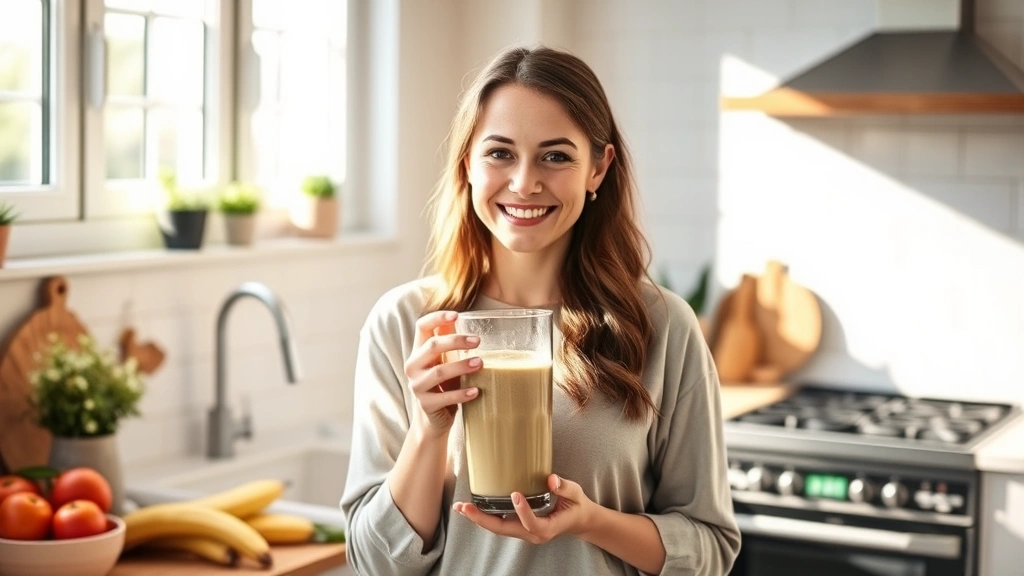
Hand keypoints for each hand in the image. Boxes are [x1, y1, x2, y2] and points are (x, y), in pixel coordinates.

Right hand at [404, 310, 481, 437]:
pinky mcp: (426, 405)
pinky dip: (462, 394)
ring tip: (480, 363)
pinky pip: (445, 397)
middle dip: (456, 341)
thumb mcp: (444, 362)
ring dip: (461, 366)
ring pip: (439, 372)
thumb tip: (465, 318)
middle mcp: (413, 366)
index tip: (456, 315)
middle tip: (477, 340)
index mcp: (418, 352)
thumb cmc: (443, 387)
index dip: (437, 317)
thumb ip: (449, 343)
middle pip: (432, 346)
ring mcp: (417, 386)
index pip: (421, 327)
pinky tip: (476, 391)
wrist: (432, 421)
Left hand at [452, 474, 594, 543]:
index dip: (523, 511)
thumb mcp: (576, 495)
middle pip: (504, 530)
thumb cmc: (577, 507)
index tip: (515, 494)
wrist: (579, 521)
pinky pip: (499, 524)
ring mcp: (524, 532)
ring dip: (478, 518)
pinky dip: (484, 516)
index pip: (532, 523)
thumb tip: (551, 479)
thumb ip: (564, 487)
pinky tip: (471, 508)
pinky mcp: (519, 527)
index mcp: (548, 528)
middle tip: (465, 507)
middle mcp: (533, 534)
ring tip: (460, 507)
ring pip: (498, 528)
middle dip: (482, 519)